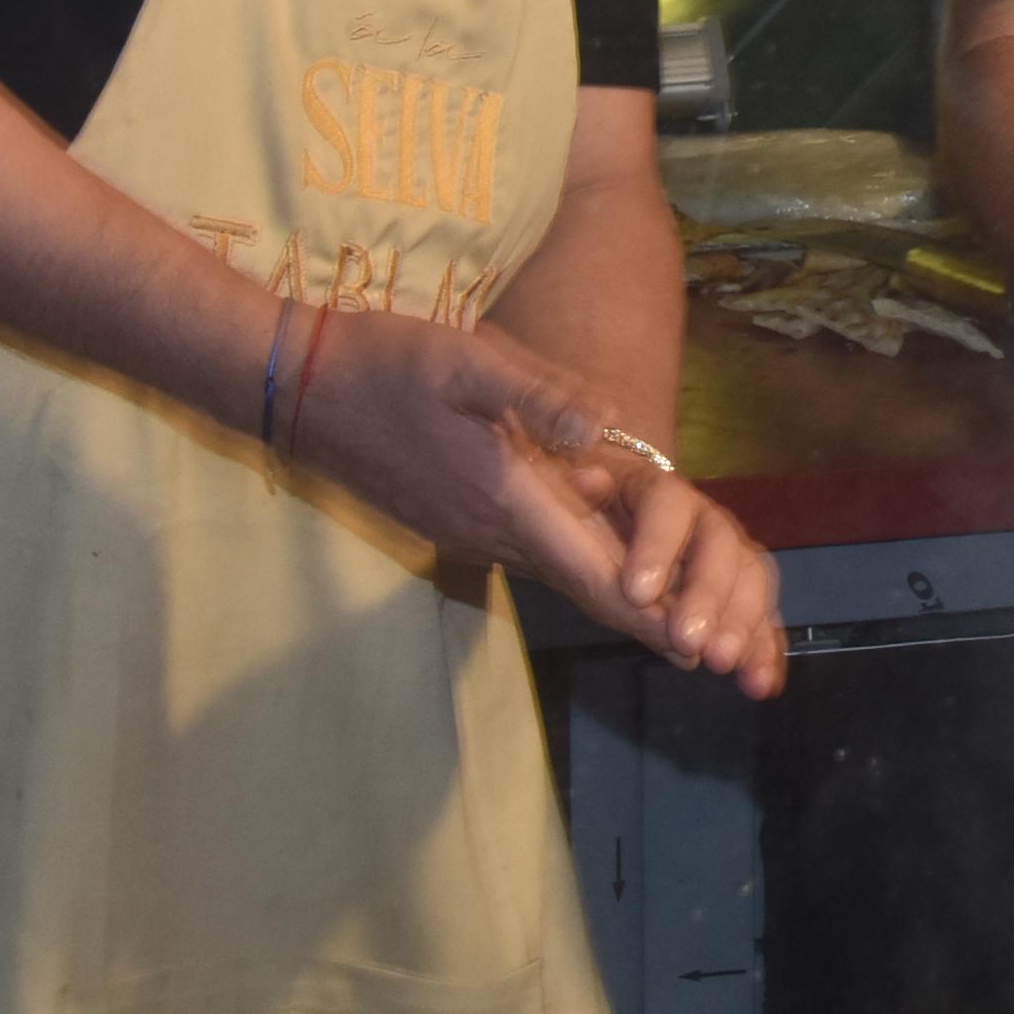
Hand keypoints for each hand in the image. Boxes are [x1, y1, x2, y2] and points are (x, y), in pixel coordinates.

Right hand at [278, 310, 786, 695]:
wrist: (294, 387)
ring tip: (688, 614)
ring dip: (623, 597)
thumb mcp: (464, 362)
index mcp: (509, 499)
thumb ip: (539, 395)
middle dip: (654, 618)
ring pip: (563, 572)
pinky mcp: (459, 518)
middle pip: (587, 586)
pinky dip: (585, 566)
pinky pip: (535, 553)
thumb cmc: (381, 365)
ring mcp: (473, 530)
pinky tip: (615, 560)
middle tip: (719, 652)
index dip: (652, 612)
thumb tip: (605, 431)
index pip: (594, 571)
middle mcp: (495, 531)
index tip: (702, 648)